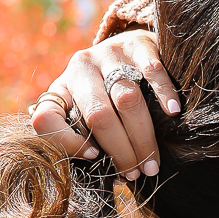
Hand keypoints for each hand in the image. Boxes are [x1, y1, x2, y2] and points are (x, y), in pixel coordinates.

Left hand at [29, 31, 178, 181]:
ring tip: (153, 163)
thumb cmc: (107, 96)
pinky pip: (152, 70)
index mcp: (60, 90)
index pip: (46, 118)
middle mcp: (80, 69)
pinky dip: (163, 93)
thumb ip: (85, 137)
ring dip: (143, 136)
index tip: (94, 157)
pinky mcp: (137, 44)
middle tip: (137, 173)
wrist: (129, 48)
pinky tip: (173, 112)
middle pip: (98, 114)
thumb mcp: (85, 113)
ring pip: (126, 98)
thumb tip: (104, 172)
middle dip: (120, 150)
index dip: (67, 142)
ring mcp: (108, 54)